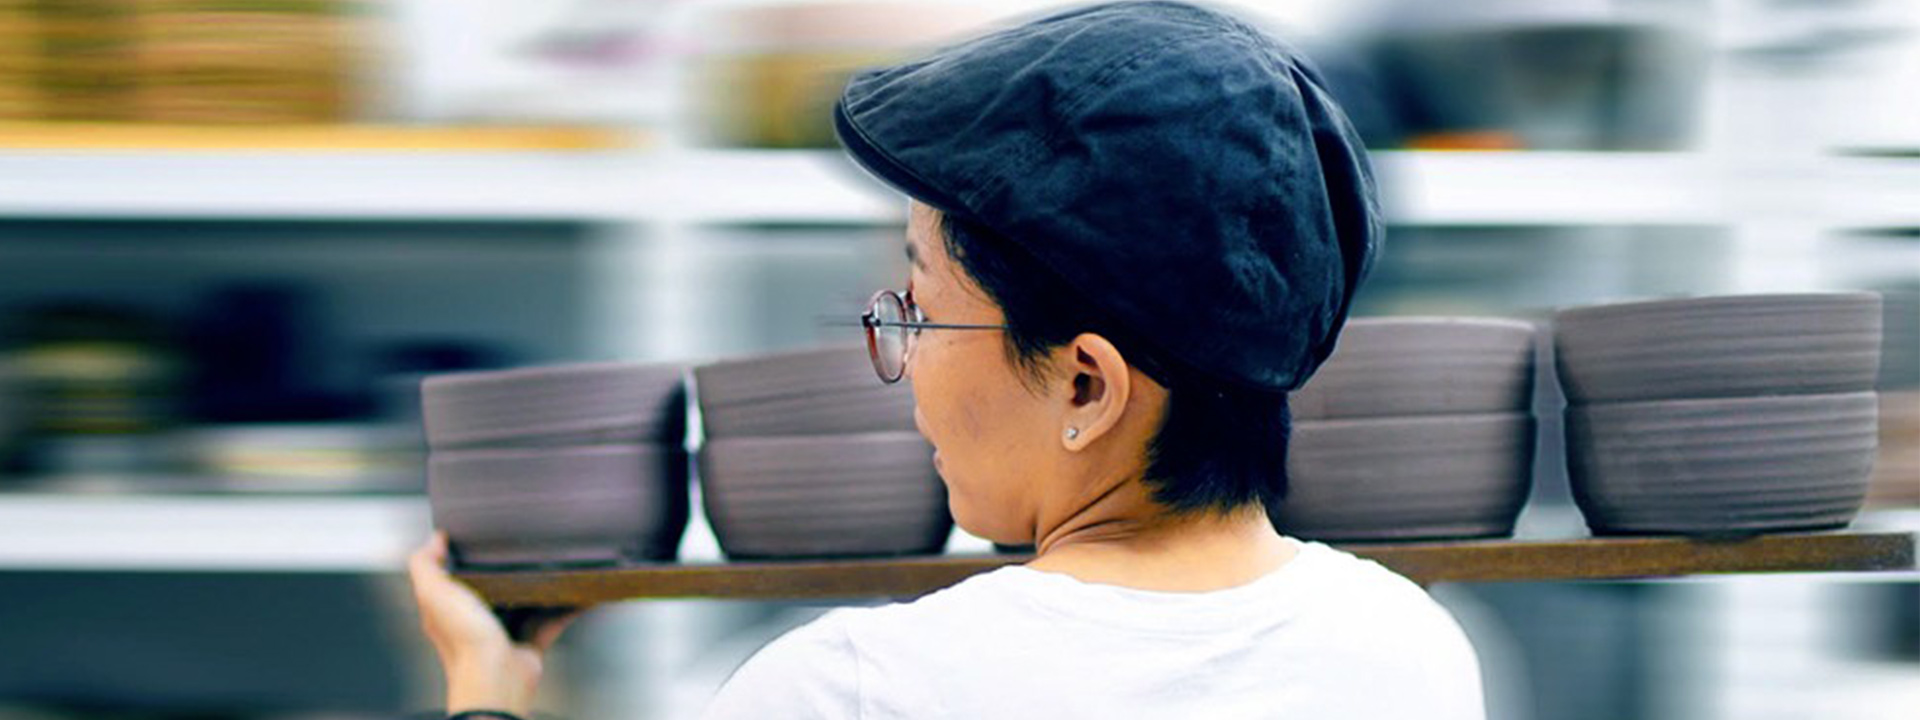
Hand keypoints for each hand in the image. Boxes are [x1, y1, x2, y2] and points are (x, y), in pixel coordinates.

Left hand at [408, 531, 583, 715]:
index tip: (473, 539)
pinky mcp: (530, 643)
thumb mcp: (433, 593)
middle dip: (502, 572)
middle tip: (519, 548)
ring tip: (550, 564)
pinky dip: (566, 608)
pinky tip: (575, 593)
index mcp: (449, 611)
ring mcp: (504, 634)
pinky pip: (552, 621)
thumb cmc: (464, 641)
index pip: (450, 581)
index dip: (458, 560)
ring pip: (522, 604)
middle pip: (490, 591)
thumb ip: (425, 565)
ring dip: (536, 588)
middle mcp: (476, 623)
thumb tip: (434, 540)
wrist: (496, 678)